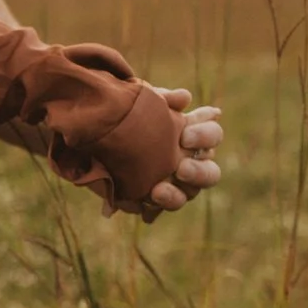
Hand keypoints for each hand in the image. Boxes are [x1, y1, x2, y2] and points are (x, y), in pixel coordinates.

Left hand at [126, 90, 223, 221]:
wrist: (93, 134)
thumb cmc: (127, 113)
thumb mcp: (140, 100)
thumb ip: (162, 97)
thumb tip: (184, 98)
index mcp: (193, 135)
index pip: (213, 135)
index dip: (205, 136)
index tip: (184, 136)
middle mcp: (190, 162)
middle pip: (211, 173)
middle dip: (199, 172)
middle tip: (181, 169)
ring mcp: (175, 184)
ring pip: (188, 195)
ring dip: (175, 195)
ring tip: (157, 191)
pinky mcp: (153, 199)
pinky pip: (160, 209)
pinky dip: (153, 208)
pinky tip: (142, 205)